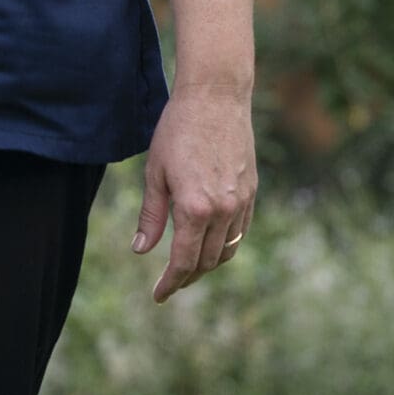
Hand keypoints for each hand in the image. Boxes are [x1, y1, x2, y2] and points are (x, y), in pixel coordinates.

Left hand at [133, 83, 255, 302]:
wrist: (215, 99)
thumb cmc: (177, 131)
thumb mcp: (154, 172)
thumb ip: (151, 215)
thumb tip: (141, 251)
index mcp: (195, 208)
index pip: (183, 261)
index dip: (170, 282)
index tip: (158, 295)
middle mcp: (223, 210)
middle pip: (207, 261)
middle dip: (187, 278)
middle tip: (170, 285)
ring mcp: (241, 202)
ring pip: (227, 250)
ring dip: (208, 264)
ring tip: (188, 270)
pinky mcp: (251, 192)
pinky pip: (240, 231)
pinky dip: (225, 245)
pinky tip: (210, 244)